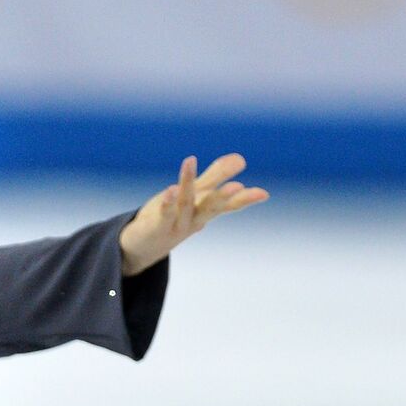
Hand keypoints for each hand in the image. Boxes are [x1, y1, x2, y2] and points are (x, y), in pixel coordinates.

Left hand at [118, 154, 267, 275]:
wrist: (141, 248)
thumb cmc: (171, 217)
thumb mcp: (194, 195)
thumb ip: (216, 177)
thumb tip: (241, 158)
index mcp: (204, 212)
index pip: (227, 205)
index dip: (245, 199)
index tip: (264, 194)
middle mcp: (193, 220)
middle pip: (210, 208)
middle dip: (223, 197)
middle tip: (239, 187)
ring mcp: (175, 225)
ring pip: (184, 204)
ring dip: (187, 184)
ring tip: (190, 161)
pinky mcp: (155, 227)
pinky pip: (163, 215)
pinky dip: (167, 203)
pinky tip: (170, 189)